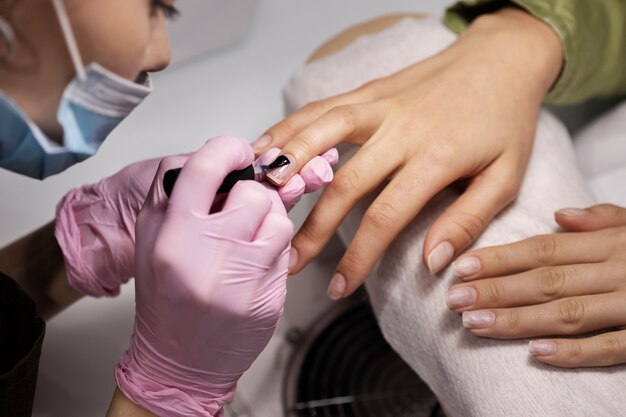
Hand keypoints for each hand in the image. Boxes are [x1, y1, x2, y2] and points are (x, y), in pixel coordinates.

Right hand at [115, 136, 292, 416]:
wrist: (179, 363)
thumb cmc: (165, 300)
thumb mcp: (152, 241)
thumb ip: (176, 196)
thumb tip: (213, 159)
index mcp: (173, 237)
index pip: (206, 168)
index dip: (227, 149)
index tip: (235, 153)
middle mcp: (208, 257)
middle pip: (255, 193)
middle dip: (251, 196)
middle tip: (239, 210)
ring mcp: (243, 281)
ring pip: (279, 220)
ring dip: (268, 223)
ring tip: (246, 240)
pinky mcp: (269, 299)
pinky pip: (286, 252)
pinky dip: (274, 251)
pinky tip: (252, 267)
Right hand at [253, 8, 562, 299]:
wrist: (501, 58)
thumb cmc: (506, 119)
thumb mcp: (506, 176)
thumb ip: (468, 220)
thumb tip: (431, 261)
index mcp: (436, 156)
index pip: (386, 216)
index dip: (358, 257)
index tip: (340, 287)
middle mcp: (401, 129)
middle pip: (344, 184)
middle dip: (312, 229)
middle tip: (289, 262)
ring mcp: (380, 105)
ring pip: (321, 133)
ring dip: (286, 167)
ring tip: (258, 199)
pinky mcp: (368, 90)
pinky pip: (320, 107)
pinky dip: (289, 127)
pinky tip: (265, 146)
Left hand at [448, 204, 625, 367]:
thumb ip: (603, 219)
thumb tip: (559, 215)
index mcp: (613, 244)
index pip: (545, 250)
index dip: (500, 259)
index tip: (461, 267)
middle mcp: (620, 272)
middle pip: (547, 281)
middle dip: (495, 290)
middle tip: (454, 299)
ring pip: (568, 313)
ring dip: (518, 320)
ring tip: (475, 323)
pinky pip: (611, 348)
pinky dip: (573, 352)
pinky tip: (534, 352)